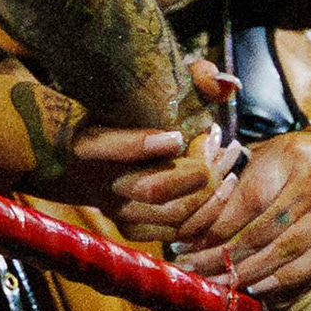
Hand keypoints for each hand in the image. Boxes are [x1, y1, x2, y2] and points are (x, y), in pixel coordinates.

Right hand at [100, 57, 239, 237]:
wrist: (80, 162)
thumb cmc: (123, 115)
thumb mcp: (142, 91)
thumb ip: (189, 78)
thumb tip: (226, 85)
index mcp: (88, 143)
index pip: (109, 147)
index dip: (143, 145)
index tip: (176, 136)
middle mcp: (100, 182)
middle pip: (152, 188)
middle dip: (196, 171)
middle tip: (216, 146)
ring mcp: (117, 210)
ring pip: (172, 213)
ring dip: (211, 192)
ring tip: (229, 164)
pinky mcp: (134, 229)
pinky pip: (178, 231)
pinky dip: (209, 212)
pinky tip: (224, 187)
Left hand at [163, 126, 310, 299]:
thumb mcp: (277, 150)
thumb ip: (239, 165)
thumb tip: (194, 185)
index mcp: (290, 154)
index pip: (243, 201)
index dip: (212, 229)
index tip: (185, 247)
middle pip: (260, 230)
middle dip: (222, 257)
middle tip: (194, 272)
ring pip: (285, 250)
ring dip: (248, 273)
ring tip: (220, 283)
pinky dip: (285, 279)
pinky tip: (259, 287)